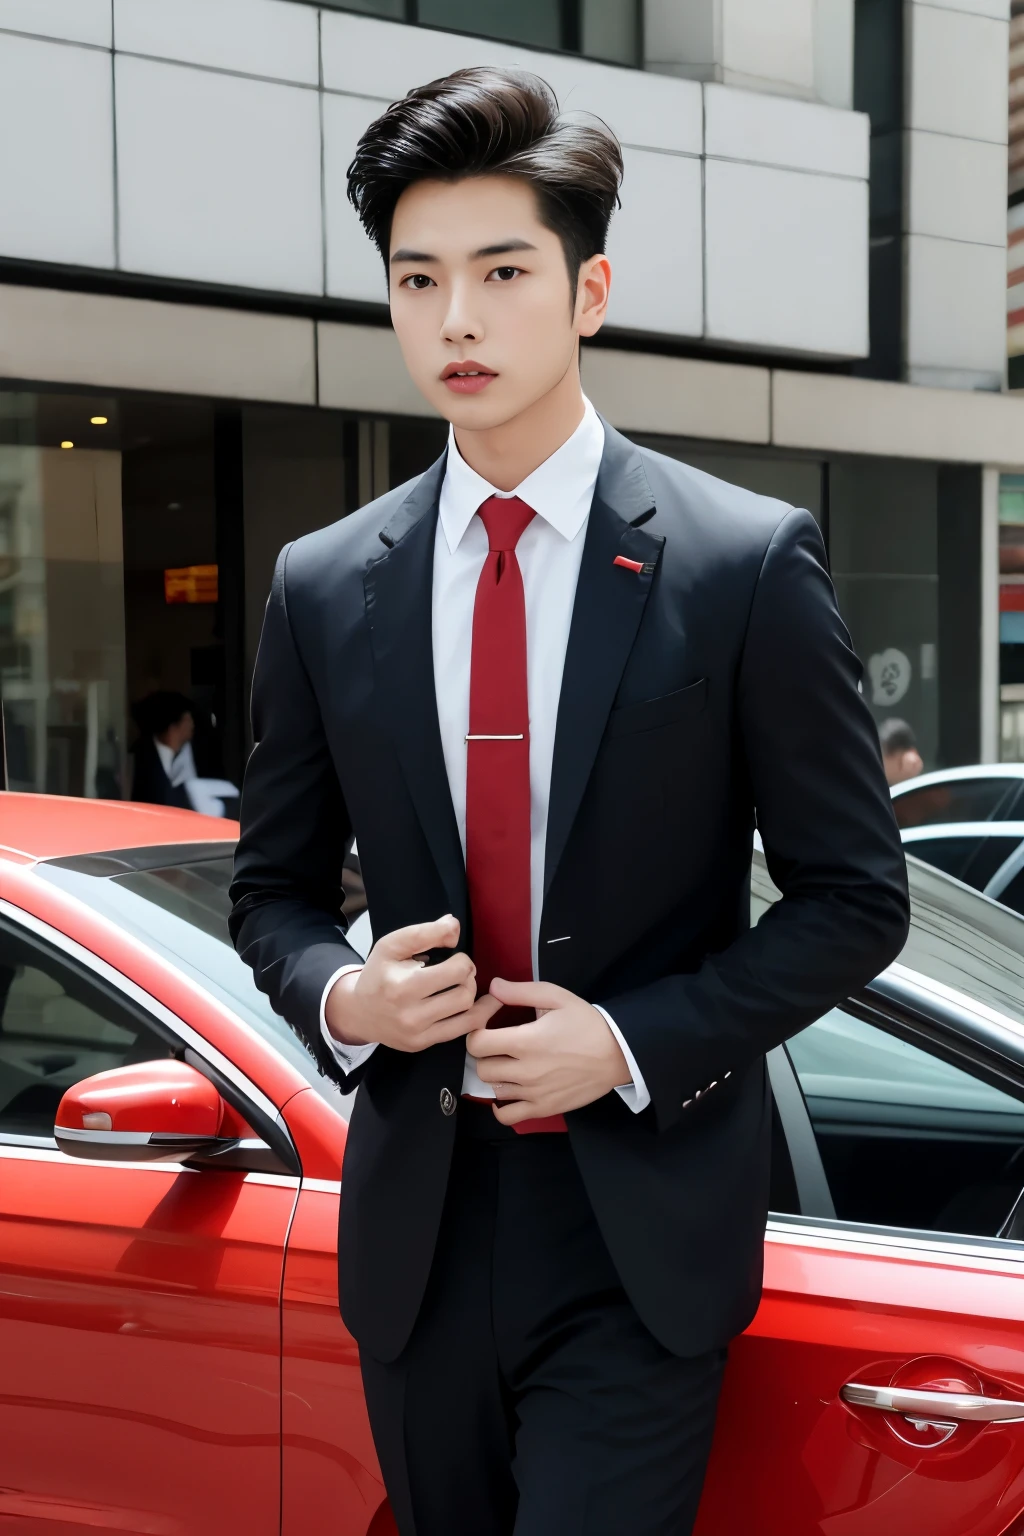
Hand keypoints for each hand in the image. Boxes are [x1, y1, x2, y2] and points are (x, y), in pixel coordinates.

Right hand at [324, 915, 500, 1051]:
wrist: (359, 1013)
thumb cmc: (378, 974)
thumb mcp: (392, 945)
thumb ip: (424, 933)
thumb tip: (454, 927)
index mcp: (402, 986)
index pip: (455, 972)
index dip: (462, 960)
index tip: (454, 958)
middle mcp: (410, 1014)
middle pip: (464, 994)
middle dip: (469, 977)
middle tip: (460, 972)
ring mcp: (417, 1033)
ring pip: (469, 1015)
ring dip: (473, 995)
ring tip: (463, 985)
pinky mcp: (422, 1044)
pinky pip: (464, 1031)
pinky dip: (478, 1016)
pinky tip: (482, 1006)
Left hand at [466, 979, 630, 1125]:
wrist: (618, 1053)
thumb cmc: (587, 1023)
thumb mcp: (556, 997)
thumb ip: (521, 992)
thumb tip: (493, 986)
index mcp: (525, 1041)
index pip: (477, 1042)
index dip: (476, 1029)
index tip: (487, 1024)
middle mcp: (526, 1071)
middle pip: (481, 1067)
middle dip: (485, 1053)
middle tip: (499, 1043)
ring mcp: (534, 1093)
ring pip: (493, 1090)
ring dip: (496, 1076)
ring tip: (509, 1064)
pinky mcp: (544, 1108)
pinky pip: (508, 1116)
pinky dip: (501, 1107)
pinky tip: (508, 1091)